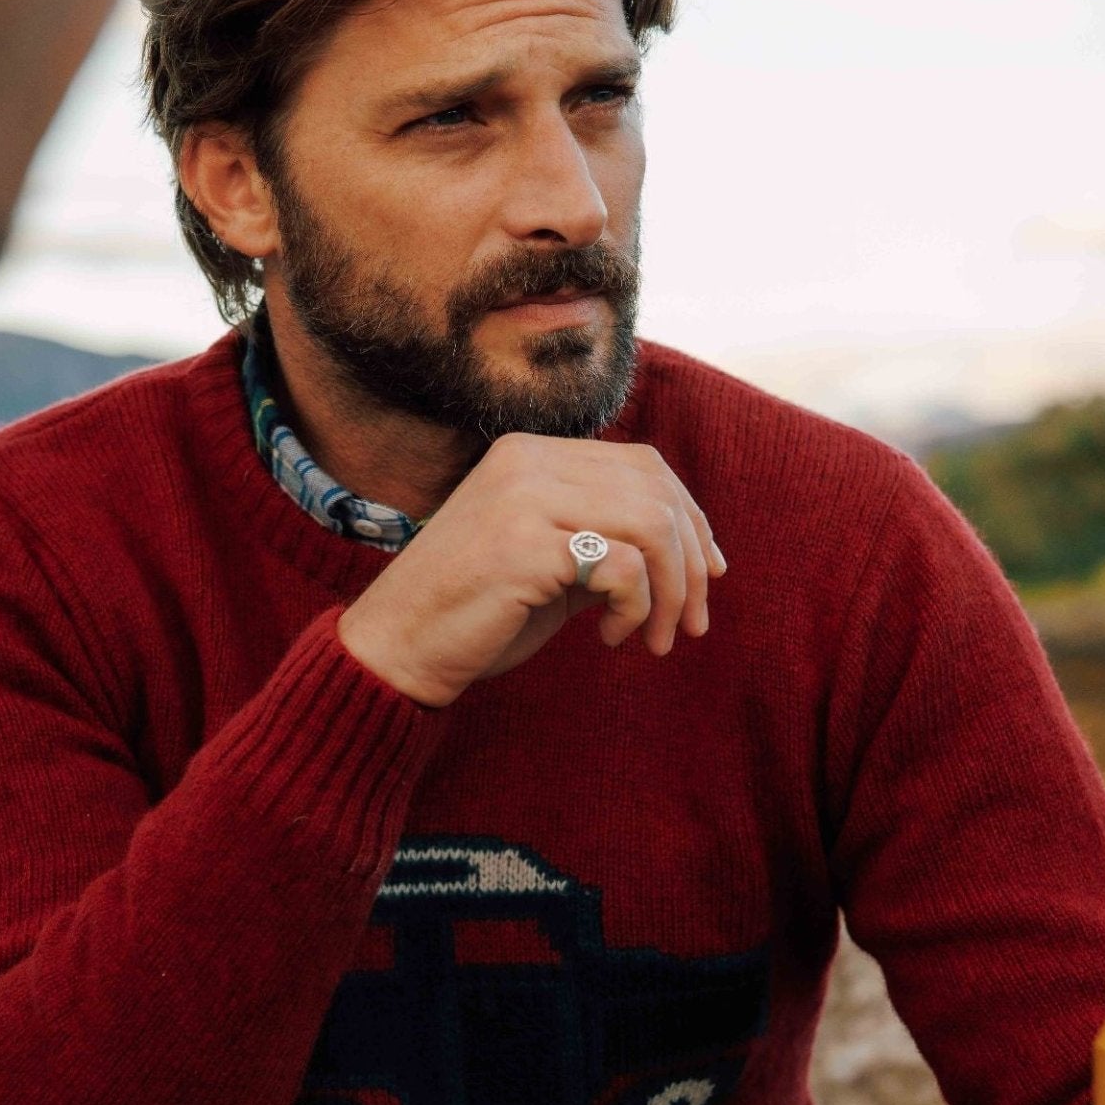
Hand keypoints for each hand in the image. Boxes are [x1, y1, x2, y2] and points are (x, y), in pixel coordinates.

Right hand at [337, 432, 724, 707]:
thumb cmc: (474, 614)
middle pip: (657, 492)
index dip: (692, 518)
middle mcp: (526, 461)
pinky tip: (610, 638)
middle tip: (692, 625)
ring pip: (651, 526)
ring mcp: (523, 498)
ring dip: (671, 593)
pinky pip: (622, 568)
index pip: (644, 465)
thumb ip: (605, 541)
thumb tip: (689, 552)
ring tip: (656, 639)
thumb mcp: (551, 564)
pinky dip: (635, 609)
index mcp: (530, 454)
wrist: (396, 649)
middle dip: (690, 565)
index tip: (708, 575)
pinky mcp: (523, 546)